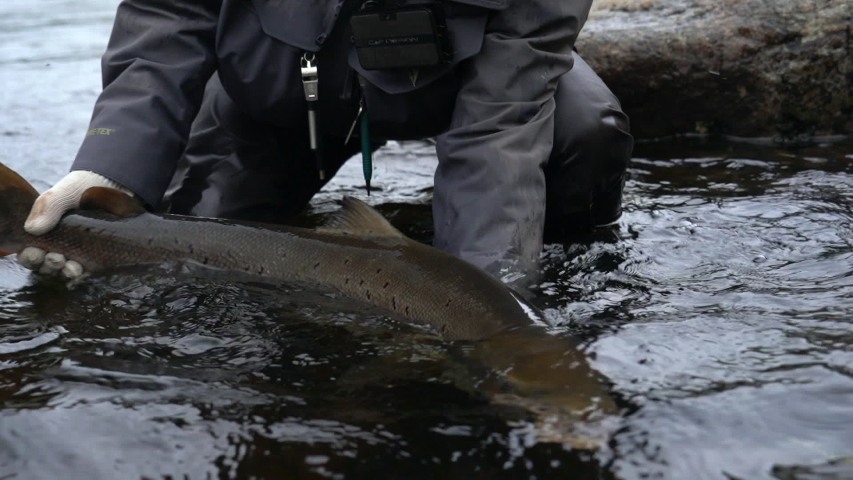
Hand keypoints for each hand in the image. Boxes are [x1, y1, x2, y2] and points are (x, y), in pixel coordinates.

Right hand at [18, 170, 132, 278]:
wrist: (115, 186)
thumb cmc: (83, 188)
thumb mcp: (64, 193)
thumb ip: (48, 206)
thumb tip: (32, 229)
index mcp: (44, 231)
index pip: (30, 251)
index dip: (29, 256)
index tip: (35, 252)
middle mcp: (59, 245)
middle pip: (45, 264)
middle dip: (47, 264)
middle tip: (55, 258)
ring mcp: (78, 252)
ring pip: (64, 270)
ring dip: (63, 271)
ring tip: (67, 264)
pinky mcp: (97, 256)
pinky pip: (86, 270)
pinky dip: (81, 271)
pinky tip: (80, 269)